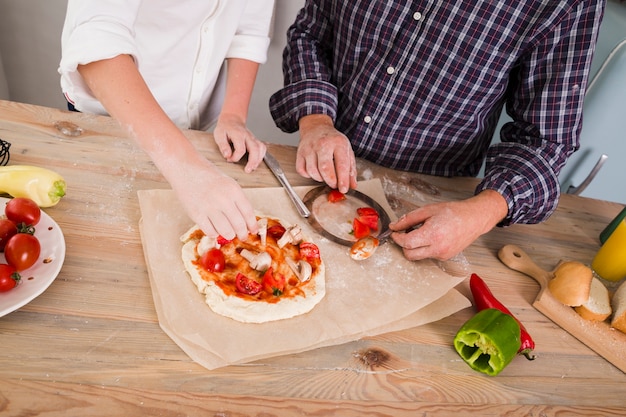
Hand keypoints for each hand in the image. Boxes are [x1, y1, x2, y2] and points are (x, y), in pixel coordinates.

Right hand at [168, 157, 257, 240]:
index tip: (253, 231)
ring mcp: (209, 207)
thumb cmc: (208, 176)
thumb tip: (246, 222)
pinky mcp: (196, 214)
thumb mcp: (228, 184)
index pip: (248, 213)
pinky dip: (214, 233)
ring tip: (229, 233)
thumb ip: (237, 200)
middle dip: (242, 234)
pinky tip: (214, 229)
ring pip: (226, 232)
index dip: (252, 225)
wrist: (185, 168)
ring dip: (229, 235)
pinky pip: (210, 232)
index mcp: (234, 190)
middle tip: (242, 236)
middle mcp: (223, 199)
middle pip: (239, 225)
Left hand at [213, 113, 265, 172]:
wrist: (232, 120)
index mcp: (238, 134)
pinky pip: (262, 148)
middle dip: (252, 161)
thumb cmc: (225, 128)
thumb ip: (223, 146)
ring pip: (261, 148)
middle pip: (255, 149)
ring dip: (258, 159)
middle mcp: (248, 136)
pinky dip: (261, 156)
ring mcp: (253, 138)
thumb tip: (227, 155)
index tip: (229, 159)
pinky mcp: (255, 140)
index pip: (240, 149)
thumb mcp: (219, 135)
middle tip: (248, 170)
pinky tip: (256, 162)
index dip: (235, 157)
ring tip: (252, 168)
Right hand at [297, 114, 357, 192]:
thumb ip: (351, 169)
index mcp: (338, 143)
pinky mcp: (300, 152)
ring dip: (320, 179)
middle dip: (331, 181)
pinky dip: (308, 175)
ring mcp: (309, 148)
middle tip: (334, 184)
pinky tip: (315, 171)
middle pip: (325, 169)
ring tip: (325, 176)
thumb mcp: (346, 150)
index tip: (343, 189)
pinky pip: (302, 170)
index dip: (343, 180)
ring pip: (312, 171)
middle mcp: (323, 144)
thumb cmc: (333, 140)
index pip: (341, 165)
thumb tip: (352, 185)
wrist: (316, 127)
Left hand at [389, 190, 507, 260]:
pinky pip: (428, 255)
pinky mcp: (445, 257)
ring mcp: (442, 255)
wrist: (474, 219)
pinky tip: (431, 236)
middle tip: (404, 233)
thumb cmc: (453, 212)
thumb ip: (408, 219)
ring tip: (421, 232)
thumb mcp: (428, 210)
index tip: (394, 232)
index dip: (397, 238)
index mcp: (433, 234)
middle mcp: (438, 248)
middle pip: (409, 254)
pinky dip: (424, 247)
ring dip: (414, 246)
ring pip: (418, 256)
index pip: (406, 243)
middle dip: (403, 245)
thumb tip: (394, 226)